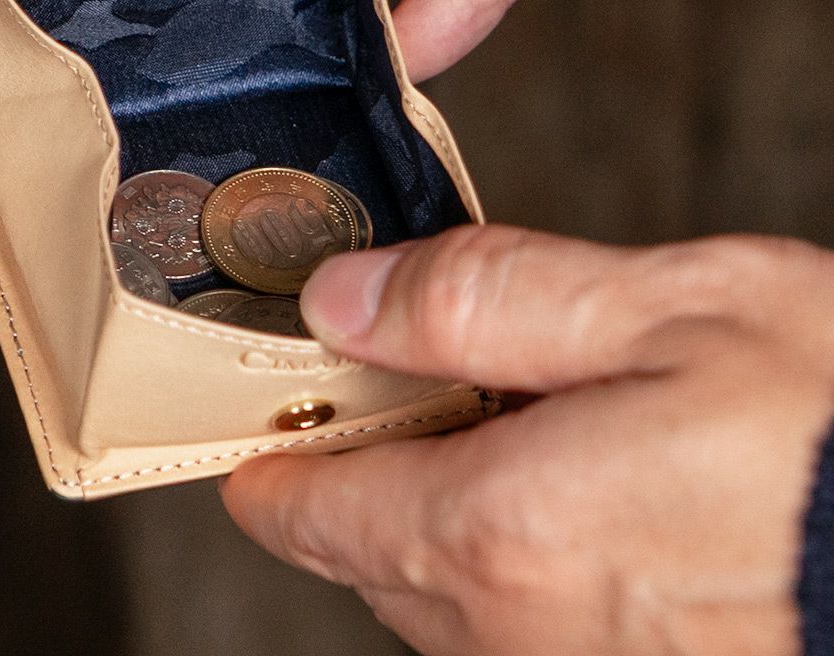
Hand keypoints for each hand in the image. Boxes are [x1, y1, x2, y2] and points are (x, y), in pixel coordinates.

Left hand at [222, 226, 833, 654]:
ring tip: (473, 444)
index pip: (319, 512)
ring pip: (449, 610)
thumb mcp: (667, 308)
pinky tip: (570, 509)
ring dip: (435, 533)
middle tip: (371, 410)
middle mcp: (522, 635)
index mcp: (502, 527)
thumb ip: (484, 300)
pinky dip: (513, 574)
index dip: (276, 470)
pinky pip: (527, 639)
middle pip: (375, 565)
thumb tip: (344, 298)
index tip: (253, 445)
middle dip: (357, 488)